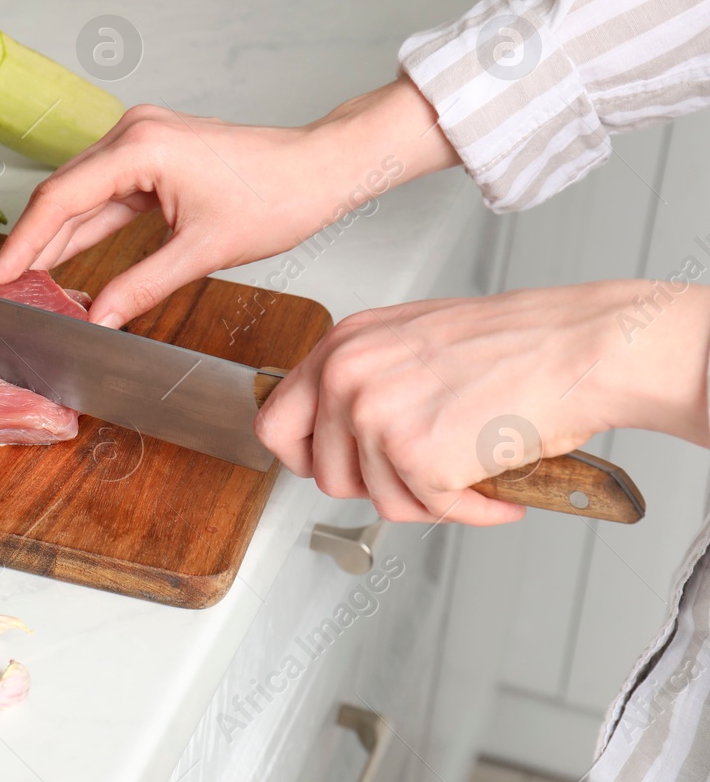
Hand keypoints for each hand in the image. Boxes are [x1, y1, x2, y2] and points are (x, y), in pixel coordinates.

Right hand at [0, 79, 458, 327]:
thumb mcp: (201, 252)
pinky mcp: (151, 153)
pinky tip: (65, 256)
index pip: (61, 200)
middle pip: (62, 193)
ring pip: (80, 193)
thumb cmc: (277, 195)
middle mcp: (132, 132)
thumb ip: (140, 287)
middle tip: (4, 287)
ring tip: (26, 278)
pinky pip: (105, 192)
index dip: (23, 245)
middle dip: (31, 243)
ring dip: (55, 236)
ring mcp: (141, 139)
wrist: (321, 168)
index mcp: (140, 148)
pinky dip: (85, 225)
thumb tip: (98, 320)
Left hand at [256, 282, 709, 524]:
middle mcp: (347, 377)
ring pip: (378, 500)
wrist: (577, 348)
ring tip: (468, 468)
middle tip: (419, 475)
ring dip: (428, 499)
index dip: (305, 457)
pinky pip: (428, 511)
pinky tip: (494, 484)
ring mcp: (377, 417)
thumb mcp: (408, 341)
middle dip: (374, 486)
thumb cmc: (512, 344)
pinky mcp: (416, 457)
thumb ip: (364, 380)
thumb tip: (336, 432)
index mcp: (342, 345)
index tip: (334, 467)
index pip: (275, 422)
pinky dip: (469, 510)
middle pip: (324, 474)